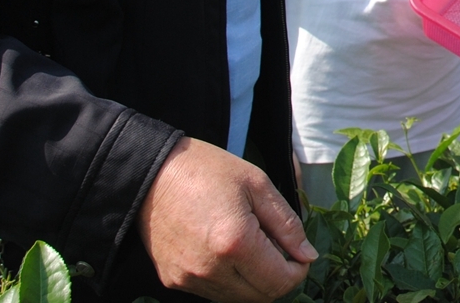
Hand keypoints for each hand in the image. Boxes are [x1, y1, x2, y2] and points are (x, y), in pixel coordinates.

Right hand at [138, 137, 316, 302]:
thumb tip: (308, 256)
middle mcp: (211, 269)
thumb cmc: (207, 170)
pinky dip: (229, 280)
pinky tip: (227, 251)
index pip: (280, 282)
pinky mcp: (173, 280)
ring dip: (253, 281)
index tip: (300, 254)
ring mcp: (189, 278)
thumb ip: (287, 224)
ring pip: (237, 298)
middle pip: (261, 297)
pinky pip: (213, 292)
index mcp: (236, 242)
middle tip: (279, 249)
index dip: (298, 272)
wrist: (152, 172)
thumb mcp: (258, 184)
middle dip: (279, 278)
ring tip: (251, 246)